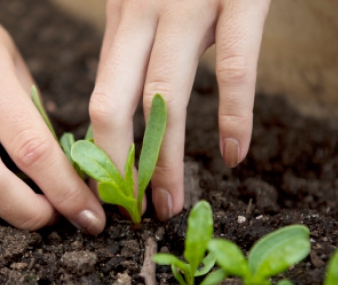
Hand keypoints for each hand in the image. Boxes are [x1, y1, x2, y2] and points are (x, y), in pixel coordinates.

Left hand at [90, 0, 270, 220]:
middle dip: (120, 167)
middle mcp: (144, 19)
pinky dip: (234, 117)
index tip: (106, 193)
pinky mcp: (238, 1)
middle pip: (116, 107)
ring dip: (168, 160)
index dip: (100, 153)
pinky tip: (234, 156)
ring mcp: (189, 10)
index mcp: (121, 24)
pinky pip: (234, 69)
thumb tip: (124, 107)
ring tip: (171, 203)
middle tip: (128, 212)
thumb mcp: (144, 3)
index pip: (99, 100)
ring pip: (166, 99)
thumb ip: (133, 47)